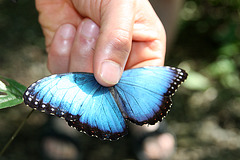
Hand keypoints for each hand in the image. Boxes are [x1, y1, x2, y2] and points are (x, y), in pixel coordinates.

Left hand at [36, 0, 165, 85]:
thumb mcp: (120, 6)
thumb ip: (118, 41)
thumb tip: (108, 80)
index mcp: (143, 51)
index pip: (141, 85)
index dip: (128, 91)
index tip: (112, 86)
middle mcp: (118, 62)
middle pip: (108, 91)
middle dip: (96, 65)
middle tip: (94, 31)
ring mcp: (92, 62)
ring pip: (83, 85)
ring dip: (79, 54)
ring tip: (84, 24)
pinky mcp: (68, 59)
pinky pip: (61, 72)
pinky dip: (60, 51)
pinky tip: (66, 29)